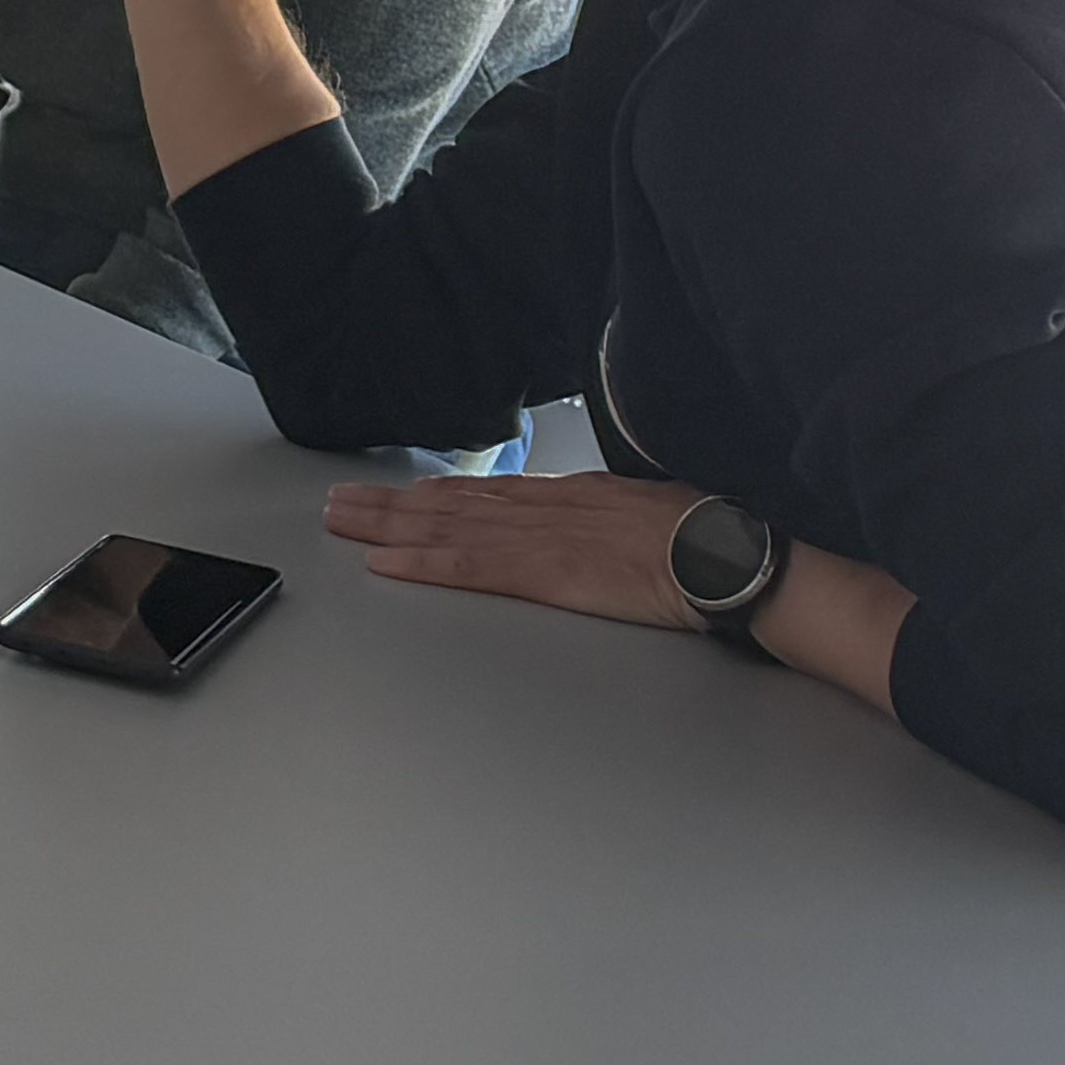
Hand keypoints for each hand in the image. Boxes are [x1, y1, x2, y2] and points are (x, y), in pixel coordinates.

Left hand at [322, 468, 701, 628]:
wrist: (728, 553)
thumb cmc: (704, 537)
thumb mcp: (646, 511)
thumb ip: (607, 516)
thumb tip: (595, 522)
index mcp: (570, 495)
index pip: (487, 492)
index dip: (435, 492)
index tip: (397, 491)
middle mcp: (542, 508)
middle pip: (450, 503)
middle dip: (390, 502)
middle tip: (337, 501)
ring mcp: (538, 538)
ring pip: (445, 527)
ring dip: (386, 526)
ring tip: (340, 523)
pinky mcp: (542, 573)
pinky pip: (468, 568)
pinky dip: (422, 563)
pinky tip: (385, 563)